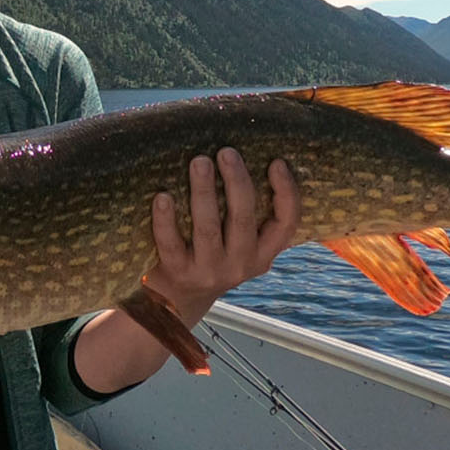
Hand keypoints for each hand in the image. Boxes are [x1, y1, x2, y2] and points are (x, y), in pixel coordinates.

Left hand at [147, 148, 300, 324]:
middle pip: (243, 219)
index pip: (286, 224)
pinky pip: (171, 243)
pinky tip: (162, 196)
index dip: (286, 193)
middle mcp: (240, 265)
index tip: (276, 162)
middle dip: (236, 182)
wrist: (178, 298)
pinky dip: (166, 219)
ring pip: (208, 228)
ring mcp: (209, 271)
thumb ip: (246, 212)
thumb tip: (242, 154)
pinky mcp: (178, 272)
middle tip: (226, 151)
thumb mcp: (239, 242)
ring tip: (199, 161)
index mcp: (263, 253)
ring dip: (203, 192)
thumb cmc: (212, 252)